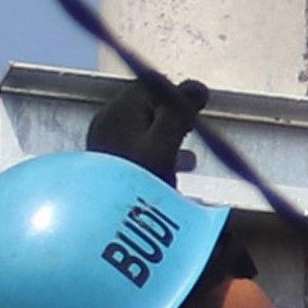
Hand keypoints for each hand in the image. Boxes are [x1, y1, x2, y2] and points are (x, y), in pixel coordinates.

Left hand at [86, 73, 209, 184]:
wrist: (108, 222)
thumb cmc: (138, 181)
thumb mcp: (164, 145)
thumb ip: (179, 114)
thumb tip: (198, 86)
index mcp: (120, 112)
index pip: (150, 86)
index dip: (177, 92)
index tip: (200, 105)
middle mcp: (109, 122)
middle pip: (145, 107)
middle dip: (172, 114)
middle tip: (196, 126)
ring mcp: (107, 144)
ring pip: (143, 129)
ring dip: (167, 135)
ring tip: (188, 150)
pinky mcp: (111, 165)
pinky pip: (139, 148)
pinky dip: (159, 151)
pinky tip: (172, 169)